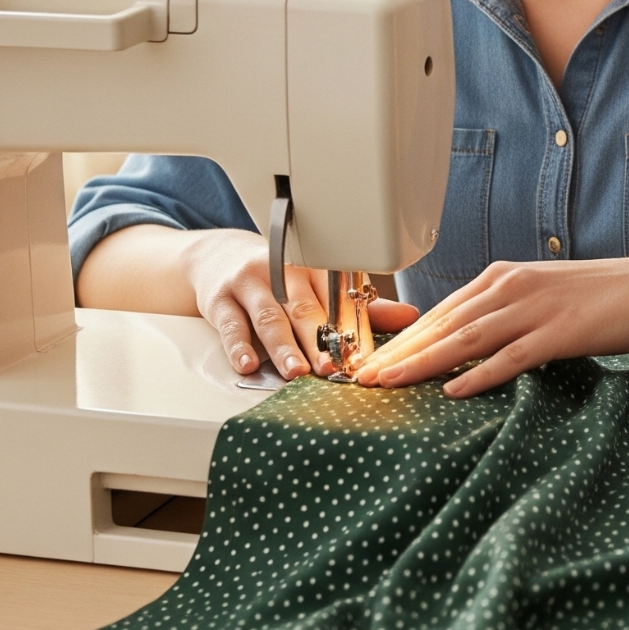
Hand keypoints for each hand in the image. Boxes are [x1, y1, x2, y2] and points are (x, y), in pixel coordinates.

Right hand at [178, 229, 419, 377]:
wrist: (219, 258)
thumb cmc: (277, 279)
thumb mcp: (317, 286)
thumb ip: (360, 307)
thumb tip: (408, 317)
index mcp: (314, 270)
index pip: (338, 300)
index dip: (352, 329)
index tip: (363, 357)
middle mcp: (283, 273)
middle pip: (305, 310)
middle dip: (320, 342)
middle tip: (333, 368)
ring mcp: (250, 284)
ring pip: (269, 317)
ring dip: (284, 347)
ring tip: (296, 371)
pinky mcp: (220, 298)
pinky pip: (230, 324)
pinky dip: (239, 346)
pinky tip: (248, 364)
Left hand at [351, 255, 628, 396]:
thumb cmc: (597, 297)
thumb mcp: (539, 296)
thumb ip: (502, 313)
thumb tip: (465, 344)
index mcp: (502, 278)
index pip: (439, 313)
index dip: (402, 339)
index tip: (370, 361)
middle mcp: (511, 287)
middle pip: (443, 326)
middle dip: (399, 353)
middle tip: (361, 377)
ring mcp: (535, 309)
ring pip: (467, 339)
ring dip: (424, 363)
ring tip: (390, 383)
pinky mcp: (560, 332)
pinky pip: (513, 357)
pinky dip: (481, 374)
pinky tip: (455, 391)